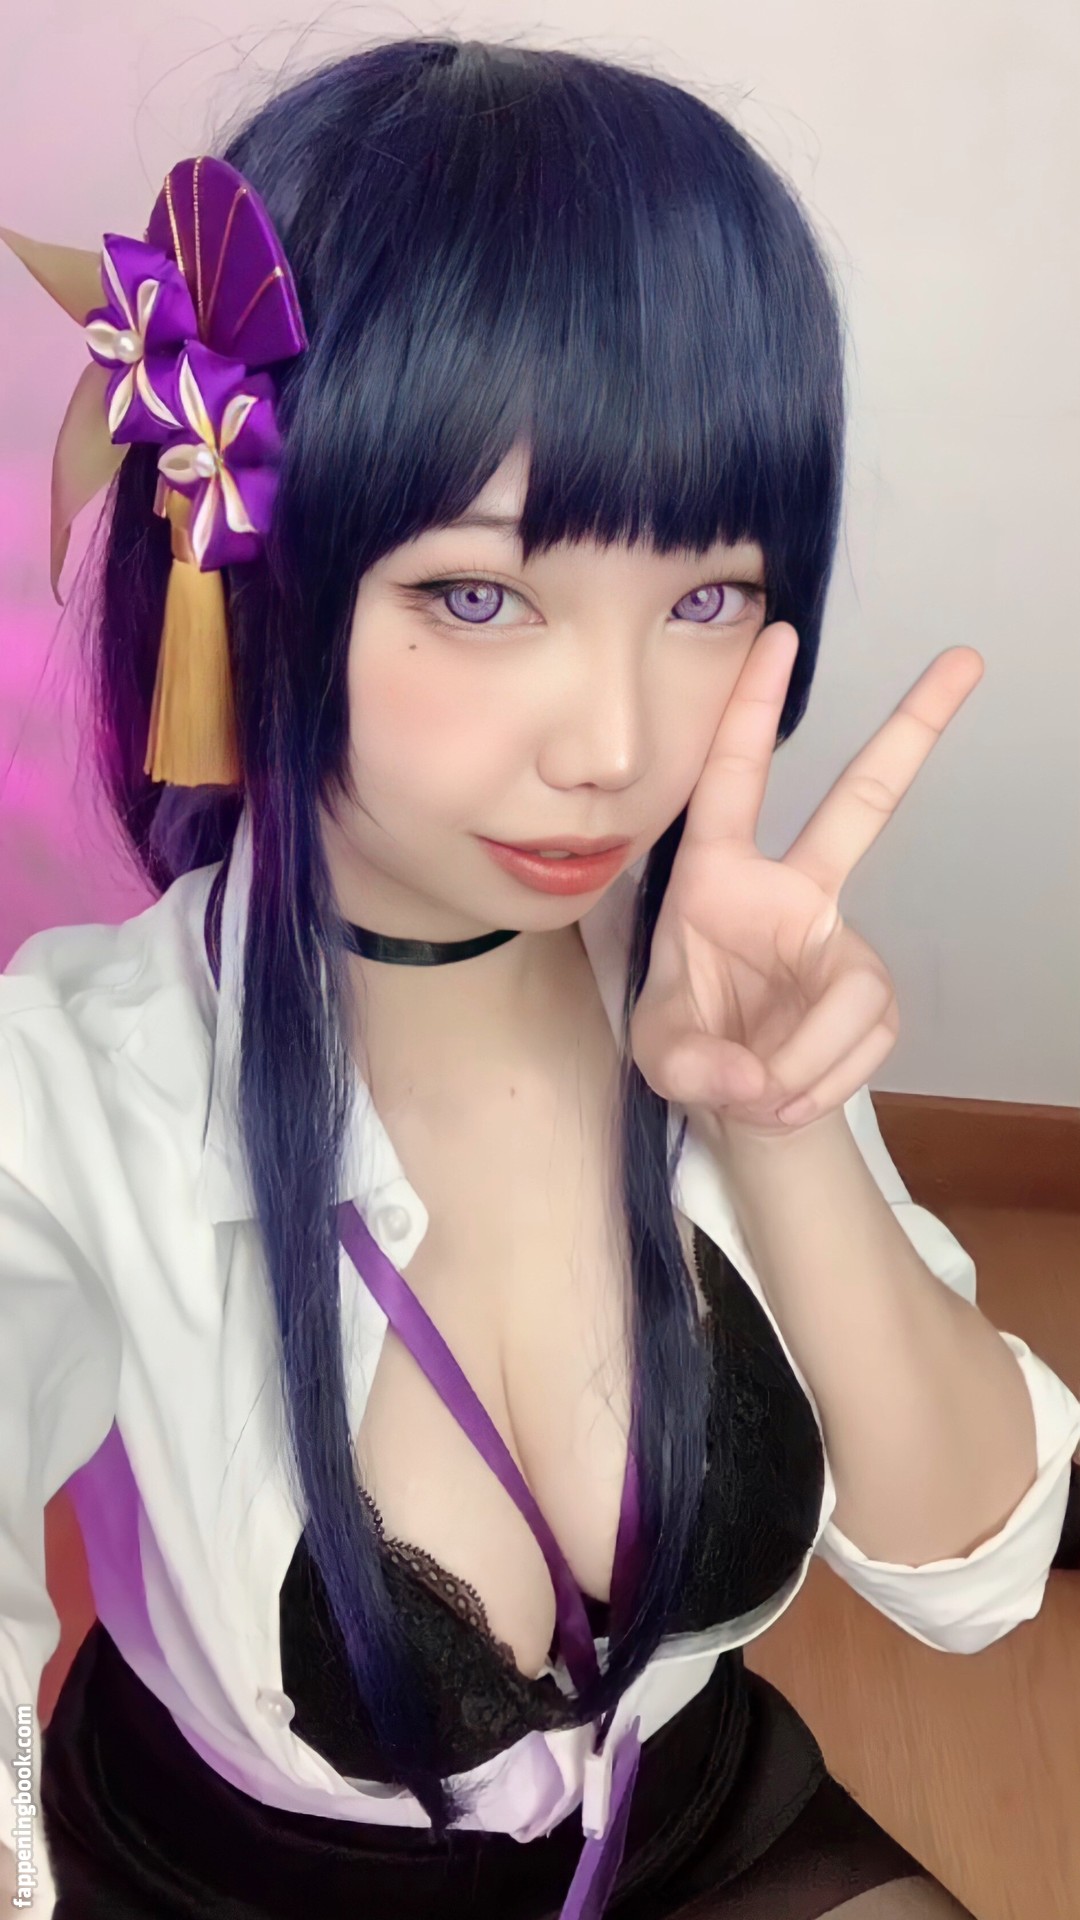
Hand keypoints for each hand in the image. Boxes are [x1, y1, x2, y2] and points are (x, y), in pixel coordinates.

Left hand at [629, 623, 983, 1139]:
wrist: (740, 1101)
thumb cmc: (690, 1048)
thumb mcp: (661, 1059)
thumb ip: (691, 1065)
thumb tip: (752, 1076)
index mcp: (717, 878)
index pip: (733, 781)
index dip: (754, 710)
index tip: (780, 635)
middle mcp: (791, 893)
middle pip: (863, 801)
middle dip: (914, 729)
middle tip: (963, 659)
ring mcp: (841, 939)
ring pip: (848, 999)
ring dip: (798, 1062)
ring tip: (757, 1088)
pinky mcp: (873, 992)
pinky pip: (860, 1042)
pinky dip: (816, 1083)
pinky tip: (785, 1091)